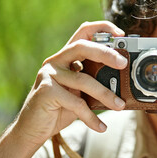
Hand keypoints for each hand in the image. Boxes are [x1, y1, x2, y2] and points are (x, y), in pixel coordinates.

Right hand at [15, 21, 127, 145]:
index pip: (83, 32)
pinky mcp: (46, 91)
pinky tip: (101, 126)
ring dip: (105, 94)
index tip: (121, 34)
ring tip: (119, 106)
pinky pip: (76, 103)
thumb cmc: (60, 108)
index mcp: (66, 57)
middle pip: (82, 47)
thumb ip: (95, 82)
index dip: (102, 28)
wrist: (32, 129)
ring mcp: (49, 75)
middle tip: (123, 63)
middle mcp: (56, 61)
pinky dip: (91, 117)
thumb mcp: (80, 92)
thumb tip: (124, 83)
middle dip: (105, 53)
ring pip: (83, 79)